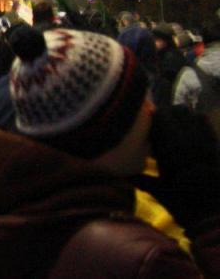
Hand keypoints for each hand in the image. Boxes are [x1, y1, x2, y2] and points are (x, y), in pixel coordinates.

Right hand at [134, 105, 219, 231]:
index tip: (144, 126)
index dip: (150, 118)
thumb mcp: (158, 191)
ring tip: (173, 129)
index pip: (160, 117)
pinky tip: (188, 135)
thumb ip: (139, 177)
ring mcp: (206, 142)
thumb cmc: (184, 205)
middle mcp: (190, 140)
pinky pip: (206, 124)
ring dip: (181, 117)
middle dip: (166, 114)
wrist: (214, 217)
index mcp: (172, 148)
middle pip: (177, 111)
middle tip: (157, 126)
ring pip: (193, 114)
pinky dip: (196, 123)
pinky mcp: (216, 147)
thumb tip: (118, 173)